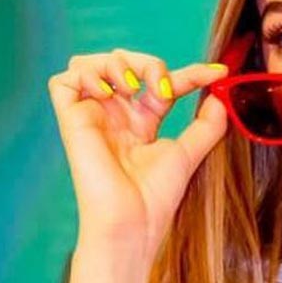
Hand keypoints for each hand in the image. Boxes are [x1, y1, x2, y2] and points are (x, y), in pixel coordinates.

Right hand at [48, 50, 229, 259]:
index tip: (219, 73)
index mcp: (140, 122)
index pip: (162, 83)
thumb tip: (218, 93)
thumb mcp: (189, 152)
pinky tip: (109, 93)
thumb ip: (207, 124)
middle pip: (123, 61)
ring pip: (90, 63)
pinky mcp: (71, 120)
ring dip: (116, 63)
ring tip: (134, 87)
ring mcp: (92, 116)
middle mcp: (114, 115)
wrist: (133, 221)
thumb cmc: (154, 197)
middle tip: (164, 86)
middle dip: (149, 62)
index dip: (191, 72)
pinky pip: (63, 81)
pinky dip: (86, 74)